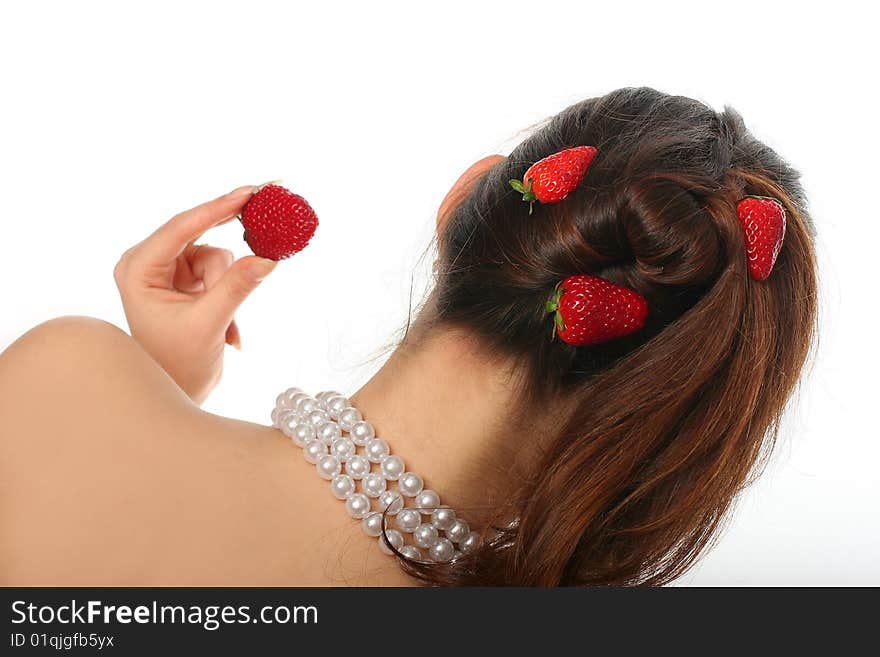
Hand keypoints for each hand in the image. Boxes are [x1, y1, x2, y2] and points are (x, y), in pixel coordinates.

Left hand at [113, 186, 276, 403]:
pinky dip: (230, 295)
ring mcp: (168, 270)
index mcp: (138, 269)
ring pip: (218, 255)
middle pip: (200, 234)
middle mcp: (148, 263)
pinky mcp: (186, 280)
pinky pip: (223, 270)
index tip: (249, 192)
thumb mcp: (209, 324)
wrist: (176, 392)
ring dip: (228, 287)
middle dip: (230, 236)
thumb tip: (268, 258)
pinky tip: (227, 329)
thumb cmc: (177, 365)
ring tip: (224, 324)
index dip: (216, 208)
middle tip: (267, 196)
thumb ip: (237, 287)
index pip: (181, 228)